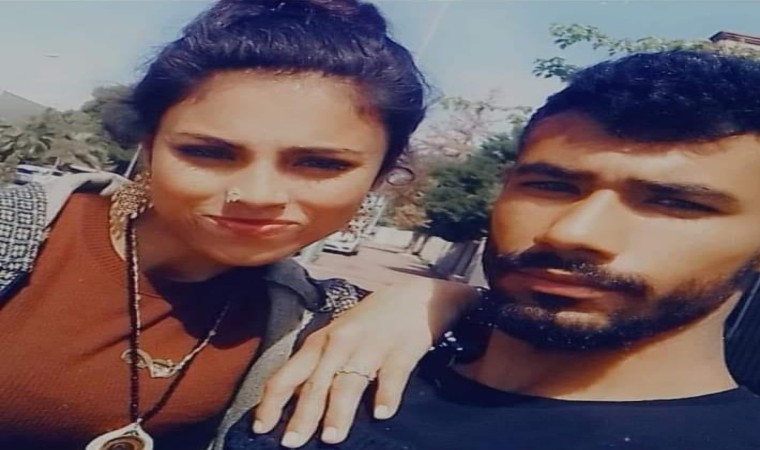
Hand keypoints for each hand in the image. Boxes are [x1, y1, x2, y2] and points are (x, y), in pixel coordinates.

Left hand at [253, 278, 478, 447]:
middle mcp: (339, 344)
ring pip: (349, 382)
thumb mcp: (334, 338)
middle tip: (292, 442)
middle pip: (316, 384)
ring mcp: (370, 347)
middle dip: (303, 415)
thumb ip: (316, 368)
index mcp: (318, 343)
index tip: (261, 429)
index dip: (271, 403)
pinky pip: (391, 375)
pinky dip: (386, 395)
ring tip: (331, 437)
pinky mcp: (401, 350)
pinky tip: (382, 413)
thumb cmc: (368, 323)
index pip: (288, 375)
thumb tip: (292, 405)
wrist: (412, 296)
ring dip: (339, 411)